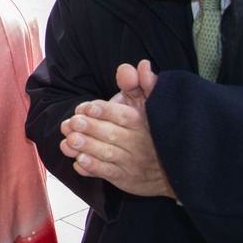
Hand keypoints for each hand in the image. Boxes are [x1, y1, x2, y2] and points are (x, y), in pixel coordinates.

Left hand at [59, 61, 175, 198]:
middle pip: (112, 134)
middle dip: (91, 128)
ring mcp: (132, 161)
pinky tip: (78, 162)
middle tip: (73, 123)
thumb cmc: (150, 128)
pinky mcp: (125, 177)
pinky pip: (108, 173)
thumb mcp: (148, 104)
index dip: (104, 111)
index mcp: (142, 121)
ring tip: (70, 141)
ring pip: (108, 154)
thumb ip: (141, 84)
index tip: (86, 108)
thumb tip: (142, 65)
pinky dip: (93, 168)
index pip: (123, 115)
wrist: (172, 167)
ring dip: (87, 147)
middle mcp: (138, 142)